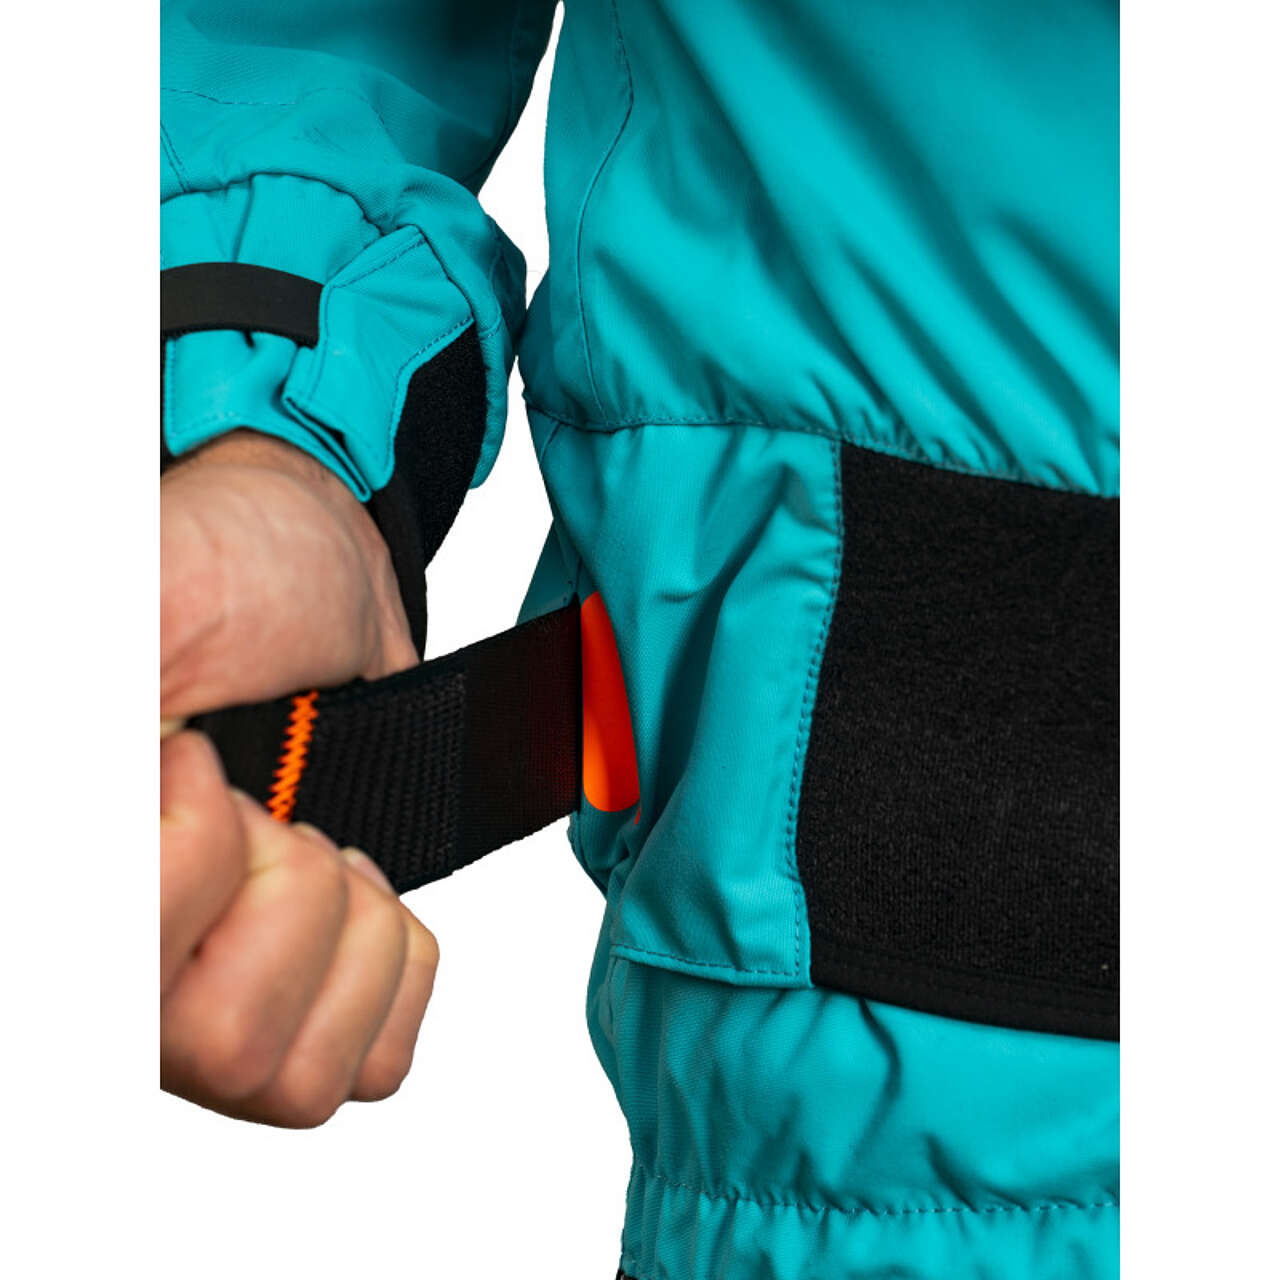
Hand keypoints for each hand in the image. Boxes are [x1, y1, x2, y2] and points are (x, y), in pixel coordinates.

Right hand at [161, 432, 435, 1125]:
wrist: (317, 563)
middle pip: (218, 1048)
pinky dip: (397, 963)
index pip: (119, 972)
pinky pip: (371, 1065)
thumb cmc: (219, 571)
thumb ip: (114, 707)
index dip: (188, 857)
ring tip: (312, 835)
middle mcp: (129, 970)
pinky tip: (363, 892)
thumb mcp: (144, 602)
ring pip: (290, 1075)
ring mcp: (213, 1002)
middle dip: (279, 883)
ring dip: (342, 919)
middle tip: (263, 801)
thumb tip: (152, 779)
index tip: (193, 757)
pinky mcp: (315, 998)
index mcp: (75, 885)